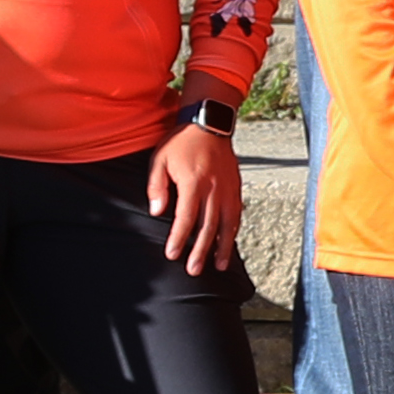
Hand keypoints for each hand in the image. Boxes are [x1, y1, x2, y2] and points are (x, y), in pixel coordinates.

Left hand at [151, 119, 245, 276]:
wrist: (209, 123)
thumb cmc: (181, 142)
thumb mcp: (159, 160)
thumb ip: (157, 187)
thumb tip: (157, 212)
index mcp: (193, 182)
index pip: (186, 217)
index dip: (179, 238)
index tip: (172, 254)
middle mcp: (213, 188)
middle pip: (208, 226)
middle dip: (200, 250)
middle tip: (194, 270)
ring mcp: (227, 188)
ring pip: (227, 223)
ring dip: (222, 246)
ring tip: (217, 266)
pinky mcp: (236, 187)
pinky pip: (236, 213)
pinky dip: (233, 230)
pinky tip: (228, 243)